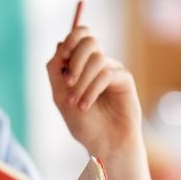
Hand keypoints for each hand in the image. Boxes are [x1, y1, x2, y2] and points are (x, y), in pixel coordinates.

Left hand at [47, 25, 142, 157]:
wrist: (103, 143)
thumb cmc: (83, 122)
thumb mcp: (60, 95)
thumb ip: (56, 69)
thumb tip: (59, 43)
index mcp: (81, 64)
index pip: (79, 36)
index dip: (70, 40)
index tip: (62, 56)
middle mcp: (98, 64)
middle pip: (89, 41)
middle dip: (75, 59)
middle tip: (68, 82)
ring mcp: (112, 70)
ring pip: (97, 59)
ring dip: (81, 82)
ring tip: (75, 103)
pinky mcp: (124, 80)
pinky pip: (106, 74)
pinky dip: (92, 90)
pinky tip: (85, 106)